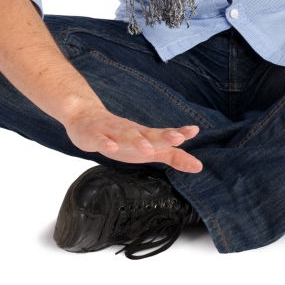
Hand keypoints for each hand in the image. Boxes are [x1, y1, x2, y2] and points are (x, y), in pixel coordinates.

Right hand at [64, 104, 202, 172]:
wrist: (86, 119)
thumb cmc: (121, 138)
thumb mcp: (149, 149)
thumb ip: (172, 155)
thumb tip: (199, 166)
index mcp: (144, 135)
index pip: (164, 135)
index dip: (179, 133)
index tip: (194, 131)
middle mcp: (131, 131)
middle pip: (149, 134)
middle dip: (163, 136)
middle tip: (178, 137)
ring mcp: (113, 132)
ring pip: (126, 136)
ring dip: (137, 141)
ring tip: (147, 148)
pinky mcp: (95, 136)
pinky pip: (100, 140)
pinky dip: (105, 143)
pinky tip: (111, 148)